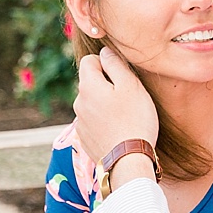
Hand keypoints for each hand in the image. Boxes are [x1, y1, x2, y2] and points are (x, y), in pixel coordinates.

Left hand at [72, 47, 158, 167]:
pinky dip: (104, 120)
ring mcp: (80, 122)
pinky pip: (93, 120)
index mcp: (87, 86)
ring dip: (105, 103)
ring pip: (92, 102)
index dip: (106, 62)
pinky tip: (119, 129)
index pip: (88, 60)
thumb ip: (116, 64)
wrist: (128, 160)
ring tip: (126, 115)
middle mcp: (78, 102)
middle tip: (128, 96)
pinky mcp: (85, 137)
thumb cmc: (134, 120)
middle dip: (107, 84)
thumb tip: (105, 51)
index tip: (122, 75)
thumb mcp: (131, 86)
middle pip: (90, 82)